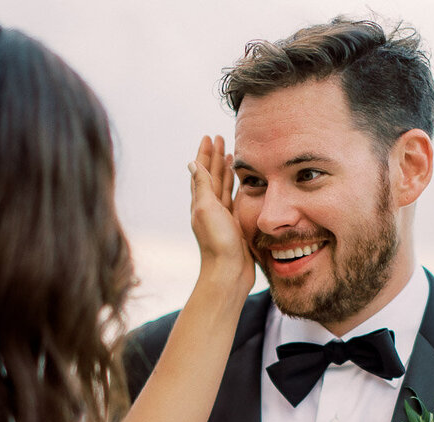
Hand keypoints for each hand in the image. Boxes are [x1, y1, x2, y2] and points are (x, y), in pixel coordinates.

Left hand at [188, 135, 253, 299]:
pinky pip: (235, 200)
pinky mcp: (234, 225)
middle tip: (220, 139)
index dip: (204, 154)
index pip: (201, 171)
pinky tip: (241, 183)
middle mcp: (210, 208)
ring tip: (231, 155)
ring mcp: (222, 217)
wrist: (228, 273)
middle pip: (212, 176)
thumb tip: (192, 163)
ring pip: (223, 187)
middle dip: (215, 157)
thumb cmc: (217, 243)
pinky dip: (236, 187)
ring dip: (225, 170)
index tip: (208, 137)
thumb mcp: (206, 210)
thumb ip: (202, 186)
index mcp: (201, 202)